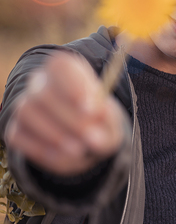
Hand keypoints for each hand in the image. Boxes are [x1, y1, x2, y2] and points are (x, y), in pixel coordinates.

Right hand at [5, 52, 125, 175]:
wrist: (85, 143)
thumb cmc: (99, 122)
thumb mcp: (111, 122)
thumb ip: (107, 127)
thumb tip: (95, 140)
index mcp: (67, 71)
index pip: (61, 66)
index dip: (75, 86)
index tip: (93, 109)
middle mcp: (40, 83)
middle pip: (43, 91)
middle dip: (69, 118)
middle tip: (90, 137)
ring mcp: (25, 105)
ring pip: (27, 112)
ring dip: (54, 134)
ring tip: (79, 150)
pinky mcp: (16, 129)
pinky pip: (19, 136)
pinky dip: (42, 149)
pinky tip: (64, 156)